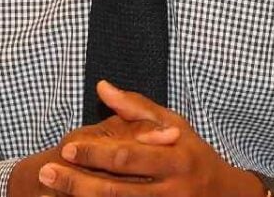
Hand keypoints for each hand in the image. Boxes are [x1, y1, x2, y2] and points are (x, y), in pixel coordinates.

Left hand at [35, 81, 263, 196]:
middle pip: (115, 190)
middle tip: (47, 171)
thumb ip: (136, 108)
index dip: (94, 153)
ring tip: (51, 189)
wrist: (226, 196)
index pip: (127, 157)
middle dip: (77, 182)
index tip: (66, 148)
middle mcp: (170, 190)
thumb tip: (101, 87)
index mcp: (174, 158)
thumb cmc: (194, 154)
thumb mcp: (174, 124)